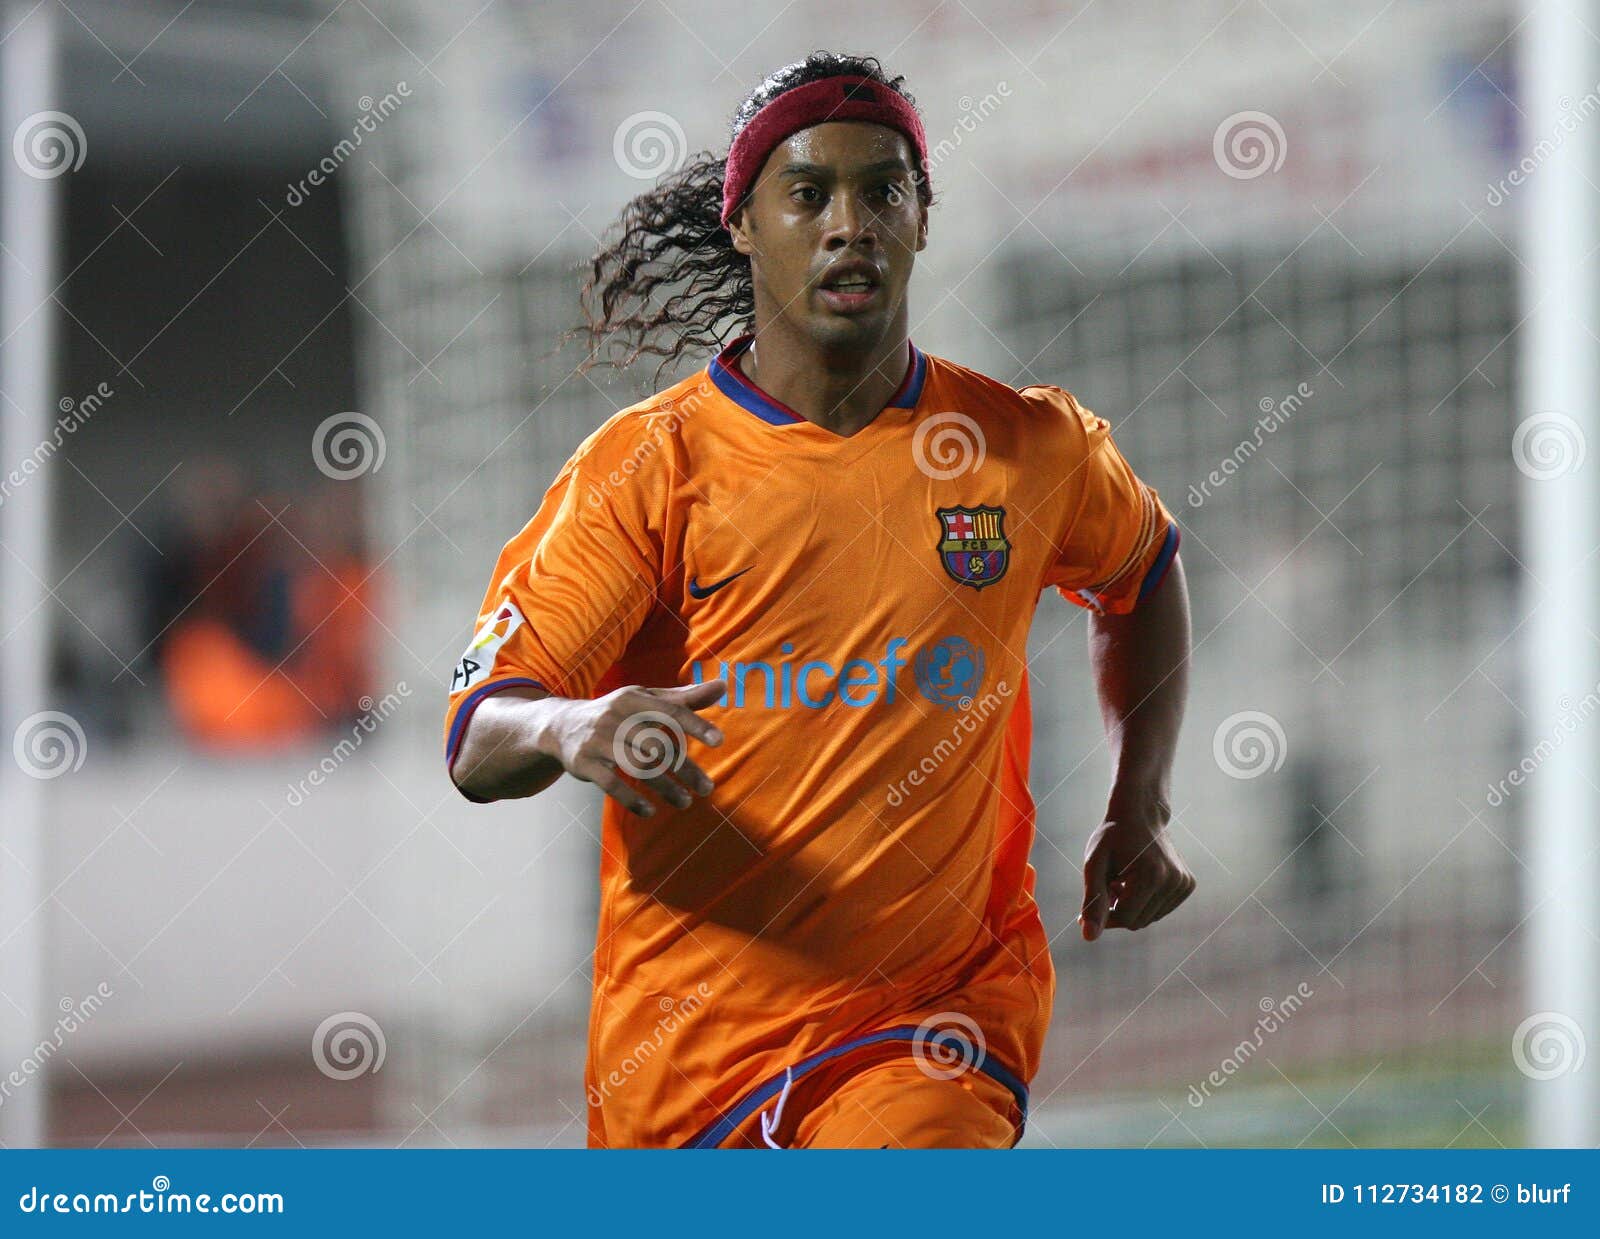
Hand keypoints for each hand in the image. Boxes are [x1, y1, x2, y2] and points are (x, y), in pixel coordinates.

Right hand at [541, 680, 725, 817]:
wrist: (561, 725)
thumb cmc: (617, 712)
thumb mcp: (647, 699)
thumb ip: (684, 697)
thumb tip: (722, 686)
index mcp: (634, 698)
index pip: (670, 711)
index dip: (695, 726)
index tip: (719, 741)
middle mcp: (615, 717)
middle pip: (657, 745)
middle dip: (685, 769)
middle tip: (707, 789)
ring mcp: (598, 741)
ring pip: (637, 767)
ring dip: (665, 788)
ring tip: (685, 802)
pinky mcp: (584, 763)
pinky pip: (611, 784)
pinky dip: (631, 800)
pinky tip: (650, 812)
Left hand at [1078, 803, 1195, 940]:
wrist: (1139, 813)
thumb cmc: (1112, 837)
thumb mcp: (1095, 864)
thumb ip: (1092, 901)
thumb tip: (1088, 937)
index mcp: (1152, 875)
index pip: (1126, 919)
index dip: (1106, 913)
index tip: (1099, 895)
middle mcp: (1174, 880)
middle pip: (1139, 922)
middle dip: (1120, 910)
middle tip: (1112, 883)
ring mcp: (1184, 883)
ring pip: (1150, 918)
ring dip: (1132, 906)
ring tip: (1125, 879)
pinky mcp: (1188, 884)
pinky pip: (1160, 909)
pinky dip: (1146, 902)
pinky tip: (1139, 879)